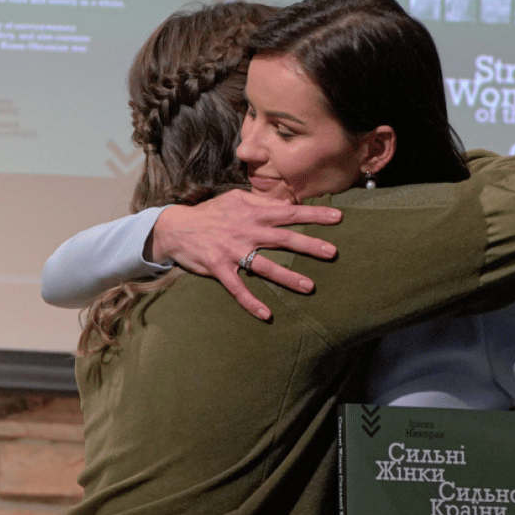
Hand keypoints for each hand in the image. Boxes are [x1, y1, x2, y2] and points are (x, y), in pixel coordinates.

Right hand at [150, 189, 341, 319]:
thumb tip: (288, 205)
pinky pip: (237, 288)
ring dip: (288, 277)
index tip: (338, 218)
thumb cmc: (211, 213)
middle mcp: (246, 231)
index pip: (289, 212)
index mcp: (253, 214)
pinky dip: (251, 302)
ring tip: (310, 287)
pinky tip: (267, 314)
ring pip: (265, 266)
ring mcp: (233, 251)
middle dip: (309, 245)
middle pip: (283, 238)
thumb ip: (262, 203)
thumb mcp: (236, 200)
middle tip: (332, 252)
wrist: (176, 228)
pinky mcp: (219, 268)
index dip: (313, 215)